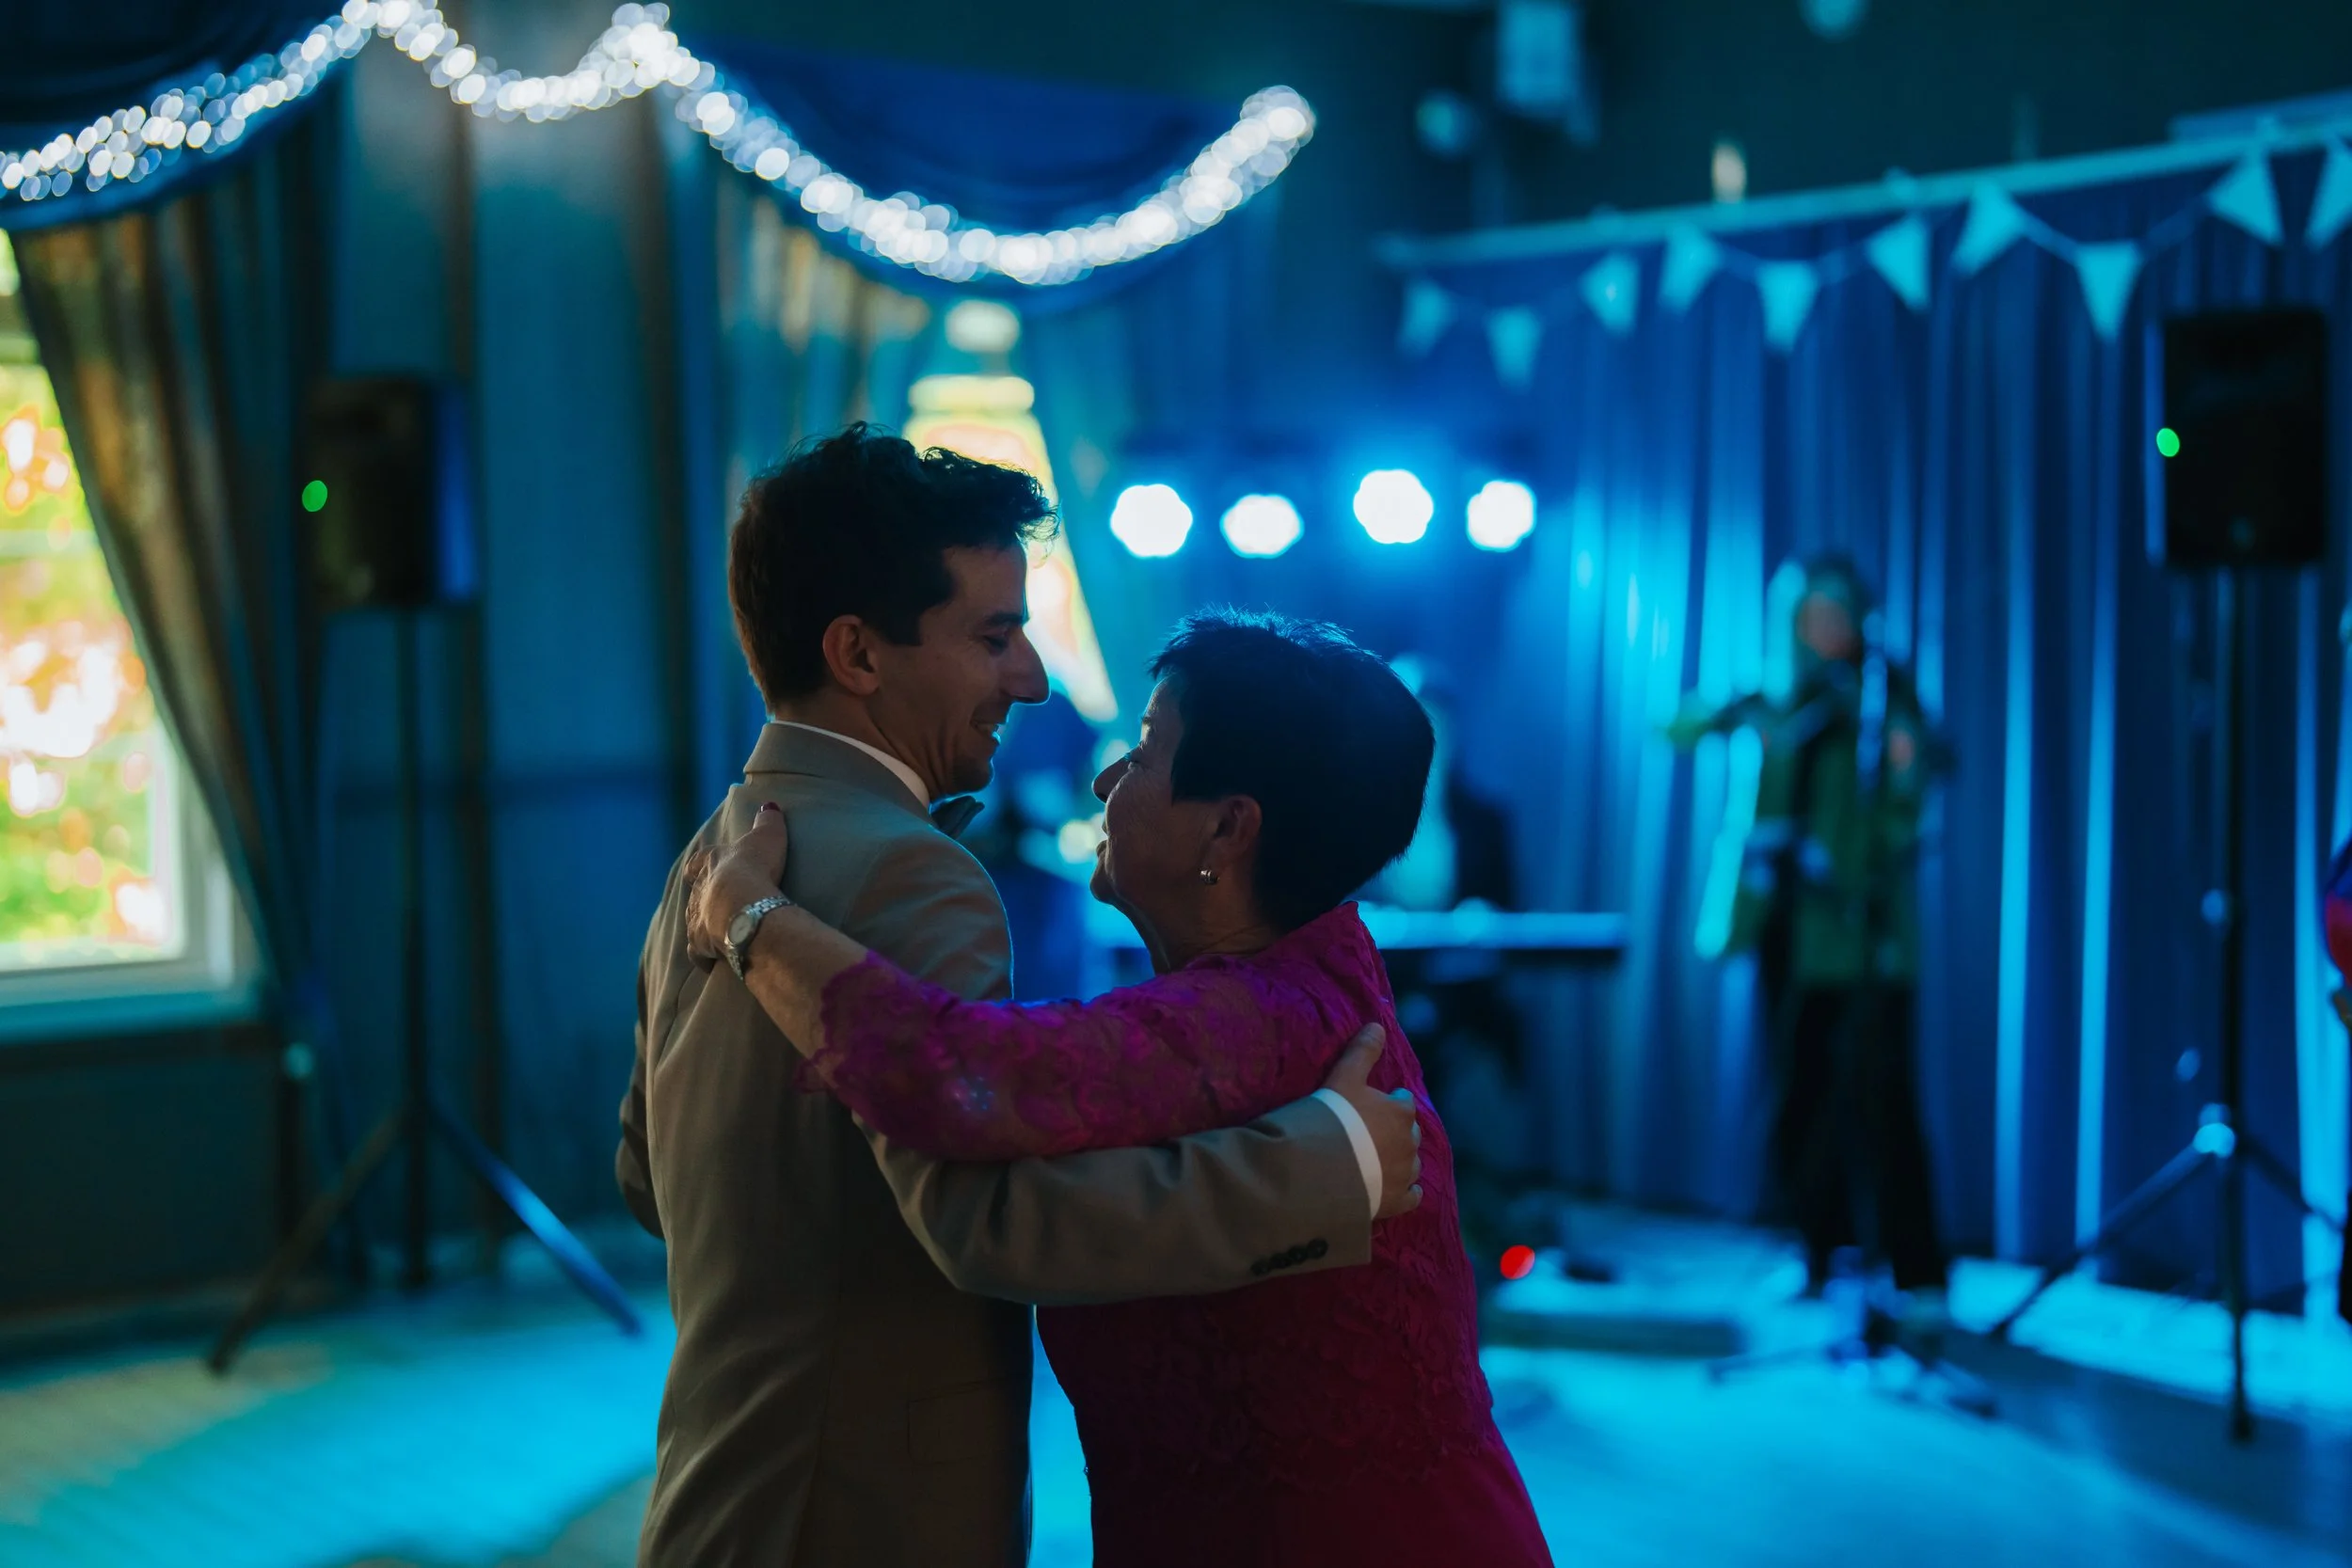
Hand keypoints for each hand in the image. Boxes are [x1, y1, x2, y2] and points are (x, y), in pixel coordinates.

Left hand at [683, 801, 792, 963]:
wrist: (743, 906)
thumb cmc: (754, 869)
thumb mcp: (766, 838)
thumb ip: (767, 822)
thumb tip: (769, 805)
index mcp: (710, 864)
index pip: (698, 862)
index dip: (699, 865)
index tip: (696, 869)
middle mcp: (699, 891)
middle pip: (695, 893)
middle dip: (703, 897)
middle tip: (714, 903)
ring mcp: (697, 919)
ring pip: (694, 921)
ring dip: (703, 925)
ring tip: (716, 932)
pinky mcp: (701, 944)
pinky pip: (699, 953)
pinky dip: (704, 956)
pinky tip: (712, 961)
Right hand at [1320, 1024, 1422, 1218]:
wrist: (1323, 1168)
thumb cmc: (1333, 1118)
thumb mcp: (1344, 1078)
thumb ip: (1362, 1052)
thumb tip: (1378, 1025)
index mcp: (1400, 1112)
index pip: (1403, 1102)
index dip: (1391, 1101)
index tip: (1375, 1104)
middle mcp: (1409, 1143)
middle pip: (1409, 1133)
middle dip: (1397, 1131)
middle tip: (1373, 1133)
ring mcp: (1404, 1174)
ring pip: (1411, 1164)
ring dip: (1401, 1159)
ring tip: (1380, 1160)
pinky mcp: (1397, 1201)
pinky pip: (1412, 1196)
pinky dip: (1407, 1191)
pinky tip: (1397, 1190)